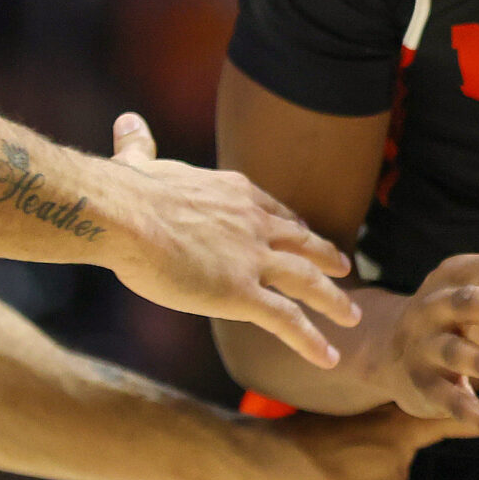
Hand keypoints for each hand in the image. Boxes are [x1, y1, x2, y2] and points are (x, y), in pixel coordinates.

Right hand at [105, 113, 358, 368]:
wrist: (126, 215)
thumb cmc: (126, 191)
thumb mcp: (138, 160)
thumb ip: (140, 144)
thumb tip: (126, 121)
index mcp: (235, 193)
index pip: (275, 211)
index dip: (292, 225)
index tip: (304, 234)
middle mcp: (254, 223)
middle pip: (302, 243)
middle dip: (326, 256)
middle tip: (346, 266)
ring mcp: (253, 259)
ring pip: (307, 282)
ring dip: (333, 300)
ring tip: (352, 317)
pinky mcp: (242, 294)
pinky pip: (287, 320)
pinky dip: (311, 340)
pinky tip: (328, 358)